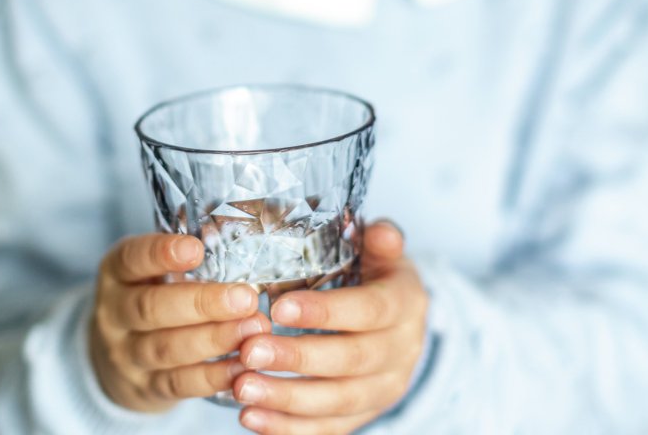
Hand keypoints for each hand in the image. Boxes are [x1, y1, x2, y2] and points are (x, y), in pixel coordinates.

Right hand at [90, 233, 271, 411]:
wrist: (113, 359)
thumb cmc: (150, 296)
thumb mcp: (151, 271)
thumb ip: (184, 256)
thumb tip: (238, 234)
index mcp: (116, 273)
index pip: (132, 258)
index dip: (161, 253)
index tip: (196, 248)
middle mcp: (114, 314)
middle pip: (152, 308)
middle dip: (202, 304)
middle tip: (246, 298)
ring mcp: (125, 355)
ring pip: (167, 348)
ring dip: (215, 339)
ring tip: (254, 329)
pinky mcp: (145, 388)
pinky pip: (180, 384)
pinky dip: (214, 376)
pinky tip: (243, 366)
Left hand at [233, 220, 428, 433]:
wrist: (402, 323)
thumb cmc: (379, 279)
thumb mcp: (384, 252)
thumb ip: (381, 240)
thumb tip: (379, 232)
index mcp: (405, 305)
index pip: (368, 310)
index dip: (325, 312)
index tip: (278, 308)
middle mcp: (401, 351)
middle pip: (350, 361)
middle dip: (297, 358)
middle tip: (250, 351)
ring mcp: (384, 389)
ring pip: (338, 401)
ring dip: (287, 398)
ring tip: (243, 387)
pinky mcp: (364, 414)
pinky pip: (328, 428)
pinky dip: (288, 428)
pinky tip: (251, 417)